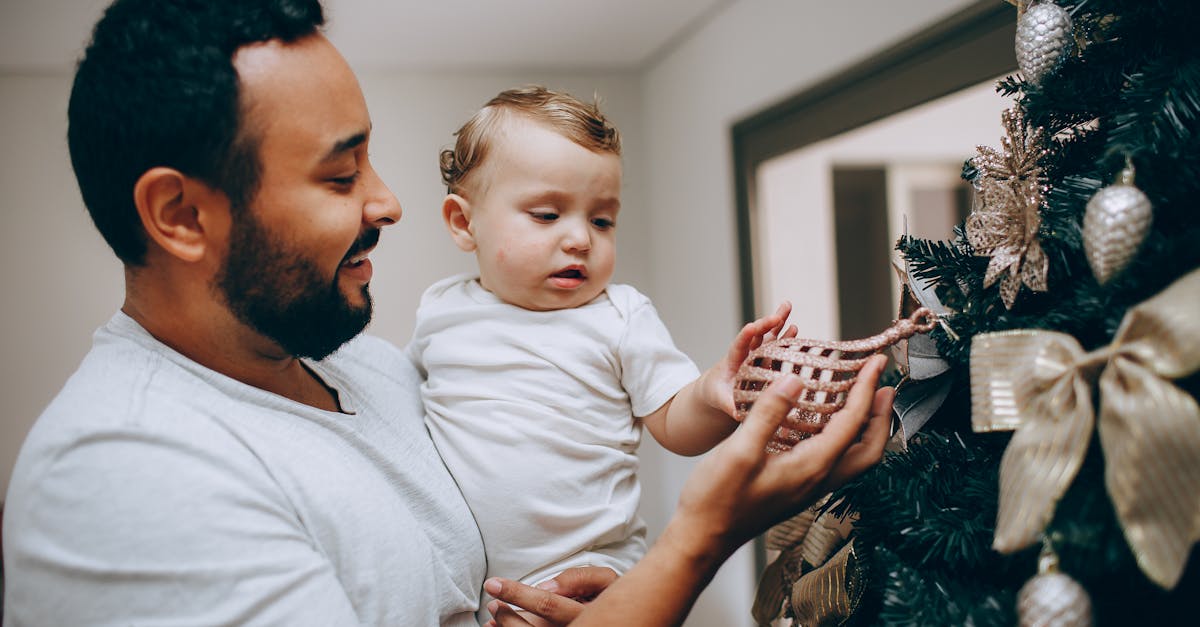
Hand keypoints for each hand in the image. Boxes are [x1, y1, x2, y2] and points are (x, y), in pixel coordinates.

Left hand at [483, 567, 618, 626]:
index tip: (493, 584)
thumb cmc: (615, 595)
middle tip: (493, 602)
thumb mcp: (605, 580)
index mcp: (591, 614)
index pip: (548, 603)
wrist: (634, 618)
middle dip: (507, 617)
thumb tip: (546, 587)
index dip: (516, 593)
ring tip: (493, 618)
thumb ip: (578, 579)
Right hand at [675, 354, 892, 553]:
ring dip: (866, 427)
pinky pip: (834, 460)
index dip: (866, 390)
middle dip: (881, 415)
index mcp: (811, 468)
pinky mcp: (797, 487)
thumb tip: (794, 381)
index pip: (852, 423)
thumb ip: (769, 413)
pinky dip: (843, 436)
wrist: (703, 537)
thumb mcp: (739, 451)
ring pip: (854, 457)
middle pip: (869, 449)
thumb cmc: (717, 500)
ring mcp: (808, 486)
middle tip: (883, 384)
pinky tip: (826, 422)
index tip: (875, 364)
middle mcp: (818, 480)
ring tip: (863, 399)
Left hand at [700, 301, 796, 416]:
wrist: (719, 389)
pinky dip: (785, 337)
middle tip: (777, 315)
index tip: (753, 326)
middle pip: (756, 335)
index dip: (746, 336)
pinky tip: (795, 327)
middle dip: (766, 324)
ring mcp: (757, 354)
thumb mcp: (719, 398)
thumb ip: (728, 403)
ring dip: (778, 321)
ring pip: (768, 335)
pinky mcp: (766, 359)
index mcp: (732, 361)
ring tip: (787, 305)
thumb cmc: (717, 393)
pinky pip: (777, 346)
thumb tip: (737, 412)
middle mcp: (746, 353)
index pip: (739, 345)